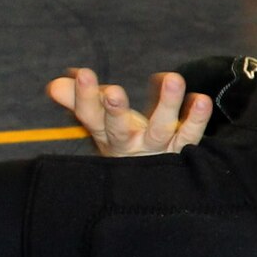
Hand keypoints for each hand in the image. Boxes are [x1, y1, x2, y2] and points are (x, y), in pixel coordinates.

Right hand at [47, 67, 211, 156]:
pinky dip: (196, 119)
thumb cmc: (123, 137)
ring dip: (167, 105)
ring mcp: (157, 151)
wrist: (152, 181)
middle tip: (114, 92)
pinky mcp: (182, 153)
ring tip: (173, 77)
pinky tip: (201, 99)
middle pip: (118, 130)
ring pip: (161, 130)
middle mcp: (129, 146)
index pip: (90, 117)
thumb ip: (78, 100)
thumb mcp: (99, 121)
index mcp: (105, 135)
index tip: (83, 74)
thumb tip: (54, 85)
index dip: (84, 98)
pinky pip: (191, 136)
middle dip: (115, 111)